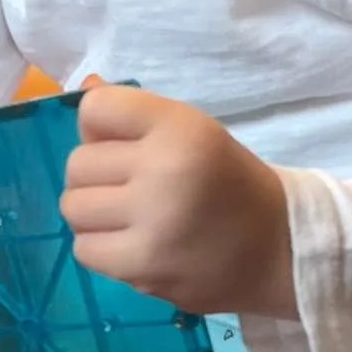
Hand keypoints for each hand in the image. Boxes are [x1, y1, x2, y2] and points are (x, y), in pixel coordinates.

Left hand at [61, 83, 295, 316]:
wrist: (279, 250)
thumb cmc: (227, 183)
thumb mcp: (191, 132)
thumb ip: (135, 112)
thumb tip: (85, 85)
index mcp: (182, 127)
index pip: (96, 109)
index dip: (102, 128)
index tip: (128, 145)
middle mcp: (166, 168)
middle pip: (77, 163)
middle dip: (97, 176)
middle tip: (134, 188)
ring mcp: (153, 222)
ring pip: (72, 208)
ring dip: (94, 214)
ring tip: (131, 218)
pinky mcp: (144, 266)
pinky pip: (84, 249)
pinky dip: (100, 248)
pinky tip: (133, 244)